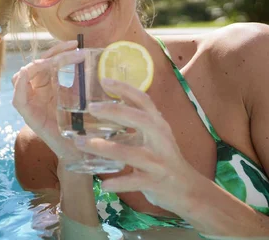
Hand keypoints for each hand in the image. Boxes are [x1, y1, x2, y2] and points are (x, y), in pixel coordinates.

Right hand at [12, 40, 82, 156]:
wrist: (78, 149)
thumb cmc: (79, 124)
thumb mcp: (81, 96)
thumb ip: (81, 80)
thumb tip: (91, 58)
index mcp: (48, 85)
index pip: (48, 60)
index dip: (59, 50)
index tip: (76, 45)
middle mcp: (37, 91)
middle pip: (36, 64)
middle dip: (53, 53)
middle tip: (72, 49)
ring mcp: (31, 103)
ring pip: (22, 76)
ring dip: (36, 65)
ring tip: (54, 62)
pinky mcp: (28, 116)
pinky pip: (18, 98)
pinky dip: (21, 85)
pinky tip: (28, 75)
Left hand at [77, 79, 200, 212]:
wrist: (187, 189)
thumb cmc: (164, 157)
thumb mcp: (154, 134)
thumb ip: (137, 119)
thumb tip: (112, 99)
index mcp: (158, 125)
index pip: (144, 100)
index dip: (125, 88)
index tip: (104, 80)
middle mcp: (161, 139)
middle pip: (139, 120)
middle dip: (115, 111)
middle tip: (91, 107)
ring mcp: (158, 161)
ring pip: (131, 153)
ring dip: (105, 148)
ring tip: (82, 143)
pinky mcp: (155, 182)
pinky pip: (134, 181)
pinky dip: (118, 182)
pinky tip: (104, 184)